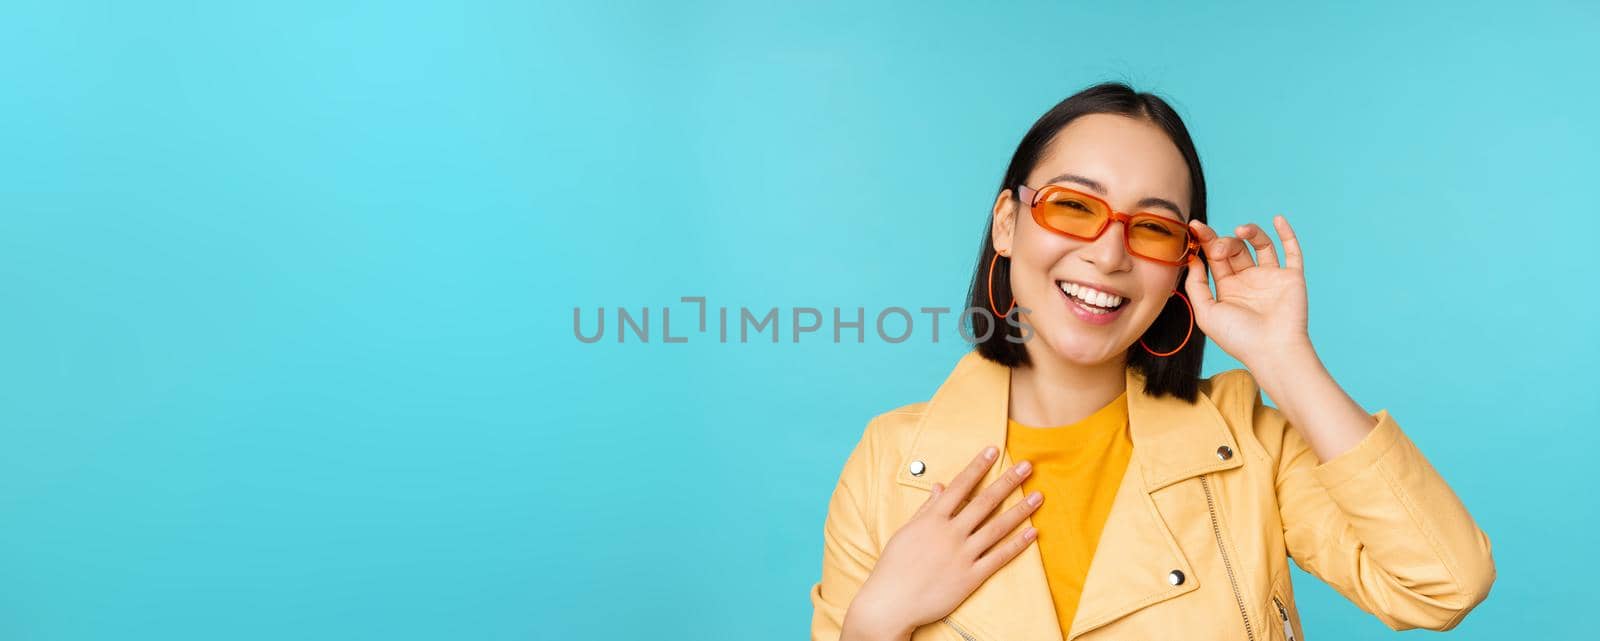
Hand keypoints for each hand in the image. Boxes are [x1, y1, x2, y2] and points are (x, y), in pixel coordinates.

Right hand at [842, 446, 1042, 640]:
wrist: (891, 602)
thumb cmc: (894, 566)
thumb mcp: (906, 531)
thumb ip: (926, 509)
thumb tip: (940, 487)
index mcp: (932, 519)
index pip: (960, 486)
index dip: (978, 466)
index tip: (993, 450)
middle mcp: (950, 533)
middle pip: (985, 502)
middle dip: (1008, 481)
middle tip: (1028, 466)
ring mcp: (962, 555)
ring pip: (998, 527)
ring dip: (1020, 510)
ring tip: (1038, 496)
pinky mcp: (971, 577)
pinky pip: (999, 557)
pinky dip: (1018, 544)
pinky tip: (1033, 532)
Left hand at [1183, 215, 1312, 367]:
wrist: (1272, 350)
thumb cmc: (1238, 337)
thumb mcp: (1206, 312)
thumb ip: (1196, 285)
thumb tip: (1193, 259)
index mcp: (1227, 288)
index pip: (1214, 258)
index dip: (1205, 241)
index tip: (1195, 226)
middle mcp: (1249, 280)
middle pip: (1234, 248)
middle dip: (1223, 242)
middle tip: (1219, 249)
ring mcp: (1271, 277)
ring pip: (1260, 244)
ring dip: (1250, 232)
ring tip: (1241, 231)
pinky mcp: (1291, 277)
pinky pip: (1292, 251)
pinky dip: (1286, 234)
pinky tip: (1276, 219)